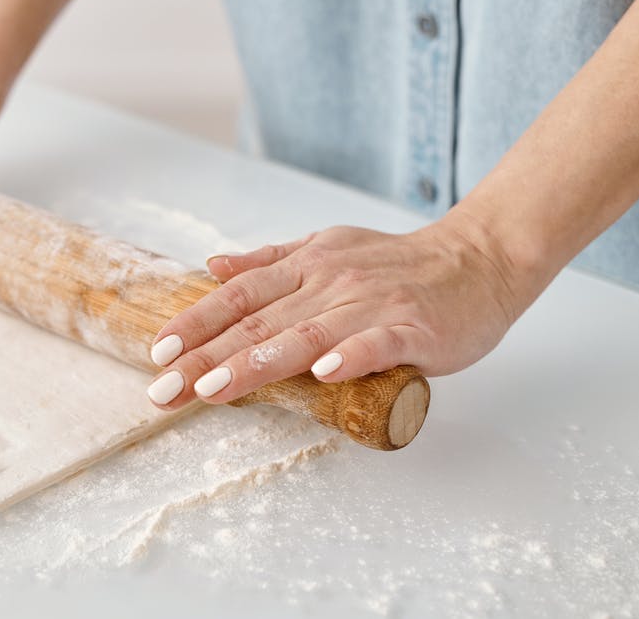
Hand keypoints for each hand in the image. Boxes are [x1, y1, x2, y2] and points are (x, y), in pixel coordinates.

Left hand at [144, 222, 526, 408]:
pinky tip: (323, 374)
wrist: (480, 258)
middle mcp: (331, 282)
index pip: (240, 295)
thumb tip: (212, 266)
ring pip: (306, 335)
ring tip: (214, 388)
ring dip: (257, 363)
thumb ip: (268, 261)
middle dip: (207, 358)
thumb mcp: (325, 248)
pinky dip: (350, 356)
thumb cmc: (398, 264)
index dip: (197, 322)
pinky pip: (377, 343)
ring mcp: (371, 304)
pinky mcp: (412, 327)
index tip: (159, 352)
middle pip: (260, 323)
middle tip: (165, 389)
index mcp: (307, 265)